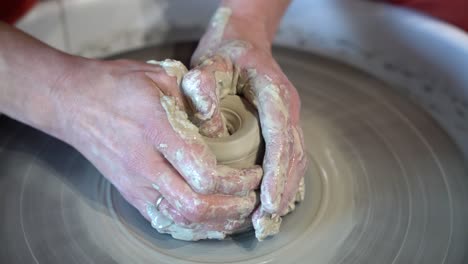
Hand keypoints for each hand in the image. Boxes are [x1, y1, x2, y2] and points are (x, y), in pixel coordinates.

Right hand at [55, 58, 262, 239]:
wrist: (72, 102)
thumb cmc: (117, 85)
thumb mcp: (161, 76)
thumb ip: (195, 100)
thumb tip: (224, 128)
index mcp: (156, 129)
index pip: (203, 172)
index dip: (236, 181)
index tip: (252, 173)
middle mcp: (144, 163)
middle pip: (194, 205)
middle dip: (231, 208)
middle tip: (251, 199)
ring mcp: (134, 183)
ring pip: (179, 220)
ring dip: (215, 223)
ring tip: (238, 215)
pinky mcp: (129, 193)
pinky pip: (163, 220)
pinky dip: (191, 228)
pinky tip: (211, 224)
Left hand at [182, 7, 307, 238]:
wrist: (242, 40)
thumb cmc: (226, 53)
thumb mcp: (209, 62)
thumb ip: (203, 86)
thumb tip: (210, 129)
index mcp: (275, 92)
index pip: (281, 137)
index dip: (277, 172)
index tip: (270, 201)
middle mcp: (287, 108)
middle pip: (294, 155)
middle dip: (283, 190)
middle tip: (266, 222)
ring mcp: (287, 118)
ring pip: (295, 160)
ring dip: (285, 191)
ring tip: (268, 220)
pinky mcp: (280, 126)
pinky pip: (288, 158)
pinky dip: (283, 182)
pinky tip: (273, 202)